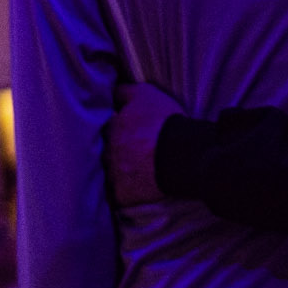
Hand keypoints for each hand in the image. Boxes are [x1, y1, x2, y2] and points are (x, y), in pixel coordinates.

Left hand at [107, 82, 183, 207]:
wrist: (180, 153)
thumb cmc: (164, 121)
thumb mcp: (146, 94)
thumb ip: (125, 92)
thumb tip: (113, 92)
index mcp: (111, 128)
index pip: (107, 128)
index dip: (118, 130)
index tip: (130, 133)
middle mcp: (107, 152)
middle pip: (106, 152)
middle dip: (117, 152)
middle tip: (135, 153)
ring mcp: (112, 175)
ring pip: (110, 174)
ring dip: (119, 173)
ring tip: (137, 172)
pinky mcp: (121, 194)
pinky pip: (118, 196)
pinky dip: (125, 193)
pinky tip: (137, 189)